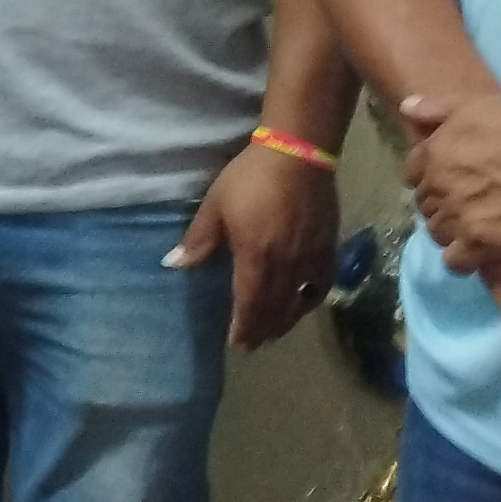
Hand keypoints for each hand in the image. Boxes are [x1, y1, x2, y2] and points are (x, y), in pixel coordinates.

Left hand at [172, 143, 340, 348]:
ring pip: (298, 303)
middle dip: (262, 331)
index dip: (243, 327)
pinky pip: (321, 286)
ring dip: (284, 322)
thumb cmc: (250, 179)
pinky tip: (303, 304)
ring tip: (273, 332)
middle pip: (274, 309)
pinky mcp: (327, 249)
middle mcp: (285, 266)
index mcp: (255, 257)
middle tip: (252, 345)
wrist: (297, 155)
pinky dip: (310, 301)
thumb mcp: (215, 206)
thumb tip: (173, 264)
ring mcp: (309, 260)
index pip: (248, 304)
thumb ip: (198, 239)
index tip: (237, 343)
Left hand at [402, 92, 500, 270]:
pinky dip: (462, 259)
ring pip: (437, 233)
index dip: (431, 181)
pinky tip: (481, 250)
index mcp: (433, 153)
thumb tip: (405, 108)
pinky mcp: (481, 243)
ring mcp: (458, 216)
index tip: (452, 185)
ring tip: (477, 227)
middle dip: (442, 206)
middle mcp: (439, 185)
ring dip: (452, 232)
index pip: (411, 177)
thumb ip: (436, 108)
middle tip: (470, 207)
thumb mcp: (477, 105)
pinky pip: (454, 262)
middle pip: (426, 206)